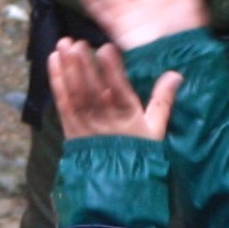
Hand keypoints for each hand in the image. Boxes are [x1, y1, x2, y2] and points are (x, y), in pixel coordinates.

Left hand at [49, 41, 180, 142]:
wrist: (116, 184)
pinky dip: (56, 80)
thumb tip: (175, 74)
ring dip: (67, 67)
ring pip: (74, 92)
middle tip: (78, 43)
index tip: (106, 48)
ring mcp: (85, 122)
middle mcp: (104, 118)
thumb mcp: (156, 129)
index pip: (119, 90)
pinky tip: (53, 60)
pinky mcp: (70, 126)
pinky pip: (62, 100)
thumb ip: (163, 100)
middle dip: (83, 64)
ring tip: (64, 45)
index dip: (111, 69)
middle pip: (92, 88)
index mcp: (128, 116)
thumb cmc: (138, 152)